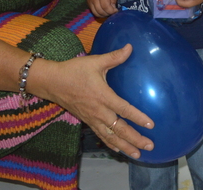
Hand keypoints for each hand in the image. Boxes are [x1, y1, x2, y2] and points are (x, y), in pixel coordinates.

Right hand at [36, 45, 154, 158]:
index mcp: (103, 96)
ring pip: (110, 136)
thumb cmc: (74, 71)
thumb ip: (114, 57)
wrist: (51, 82)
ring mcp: (92, 118)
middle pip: (119, 129)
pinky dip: (111, 143)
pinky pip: (101, 135)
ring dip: (125, 146)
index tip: (151, 125)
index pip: (124, 110)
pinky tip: (119, 149)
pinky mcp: (87, 121)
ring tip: (138, 154)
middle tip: (150, 146)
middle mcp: (98, 111)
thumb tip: (130, 47)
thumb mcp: (95, 61)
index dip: (138, 117)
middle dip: (135, 139)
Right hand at [87, 0, 118, 17]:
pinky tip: (103, 10)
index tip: (116, 11)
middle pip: (100, 11)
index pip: (106, 7)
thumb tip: (113, 7)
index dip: (111, 11)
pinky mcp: (88, 2)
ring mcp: (90, 0)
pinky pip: (93, 11)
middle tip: (113, 12)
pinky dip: (98, 13)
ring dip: (103, 15)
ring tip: (108, 12)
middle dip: (108, 14)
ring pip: (96, 13)